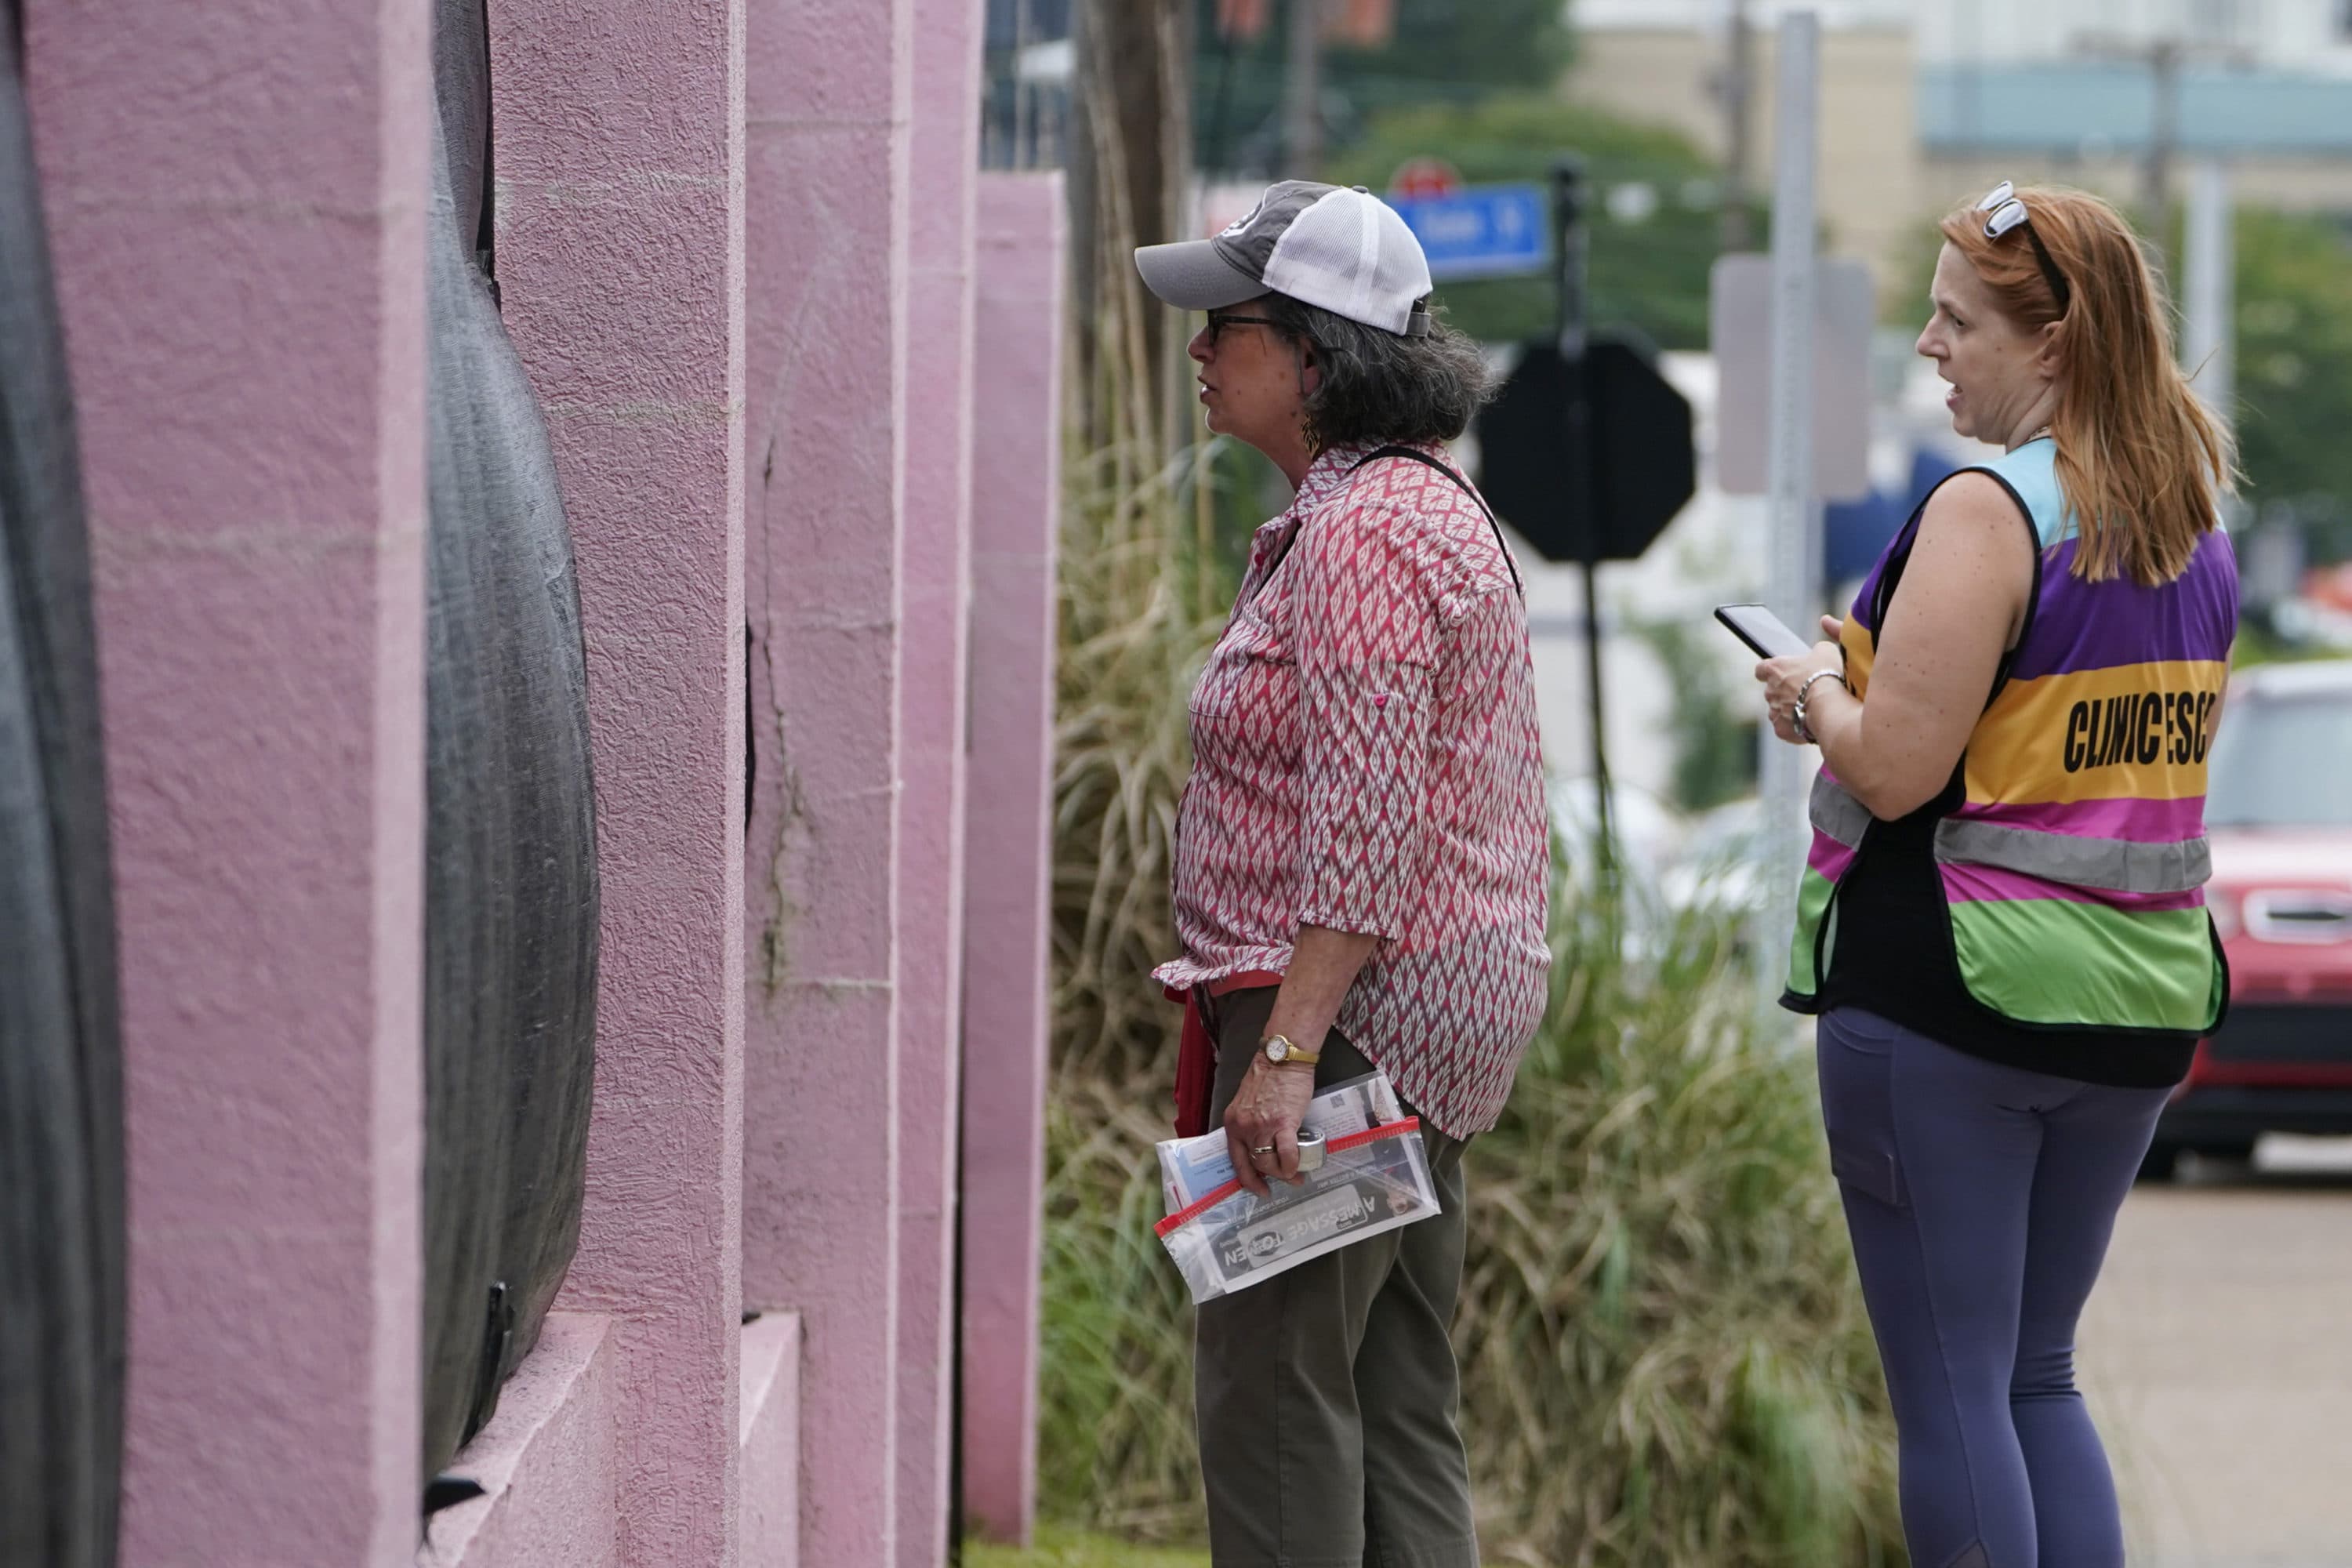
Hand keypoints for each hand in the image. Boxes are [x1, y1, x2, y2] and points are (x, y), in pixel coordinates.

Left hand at [1224, 1053, 1316, 1194]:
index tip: (1258, 1188)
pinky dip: (1292, 1164)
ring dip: (1284, 1172)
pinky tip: (1299, 1165)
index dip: (1247, 1179)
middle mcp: (1243, 1127)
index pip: (1236, 1159)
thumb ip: (1251, 1123)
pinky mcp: (1283, 1123)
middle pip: (1254, 1164)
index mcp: (1233, 1122)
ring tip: (1297, 1174)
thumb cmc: (1270, 1076)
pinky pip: (1286, 1153)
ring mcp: (1262, 1126)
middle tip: (1287, 1180)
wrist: (1283, 1058)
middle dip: (1271, 1178)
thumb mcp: (1248, 1103)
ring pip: (1269, 1163)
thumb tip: (1265, 1146)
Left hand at [1754, 618, 1846, 746]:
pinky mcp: (1781, 729)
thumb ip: (1816, 650)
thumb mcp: (1825, 651)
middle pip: (1773, 691)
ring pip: (1779, 711)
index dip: (1770, 671)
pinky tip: (1811, 723)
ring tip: (1812, 709)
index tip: (1780, 673)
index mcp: (1775, 669)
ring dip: (1791, 710)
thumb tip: (1818, 652)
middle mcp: (1769, 691)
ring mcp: (1773, 712)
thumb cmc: (1826, 675)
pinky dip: (1796, 726)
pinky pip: (1786, 727)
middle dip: (1786, 692)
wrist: (1829, 705)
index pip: (1761, 669)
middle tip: (1807, 692)